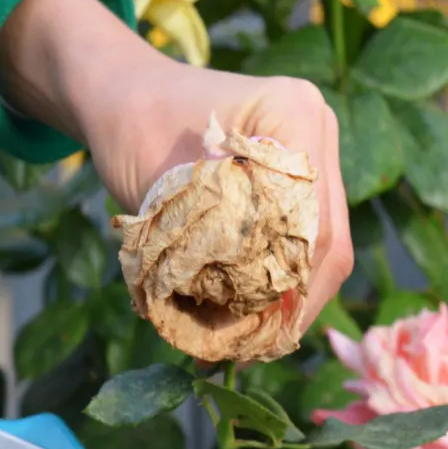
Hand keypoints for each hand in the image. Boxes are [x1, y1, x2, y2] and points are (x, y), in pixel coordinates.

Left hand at [0, 0, 351, 331]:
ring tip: (244, 344)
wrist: (121, 95)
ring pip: (318, 249)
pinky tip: (242, 315)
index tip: (254, 338)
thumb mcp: (166, 191)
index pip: (316, 225)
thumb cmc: (132, 127)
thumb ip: (209, 247)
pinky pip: (297, 240)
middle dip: (292, 305)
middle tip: (251, 352)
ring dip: (284, 300)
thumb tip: (239, 320)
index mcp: (293, 116)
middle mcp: (316, 133)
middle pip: (328, 243)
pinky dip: (272, 282)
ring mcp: (311, 155)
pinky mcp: (293, 180)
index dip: (292, 292)